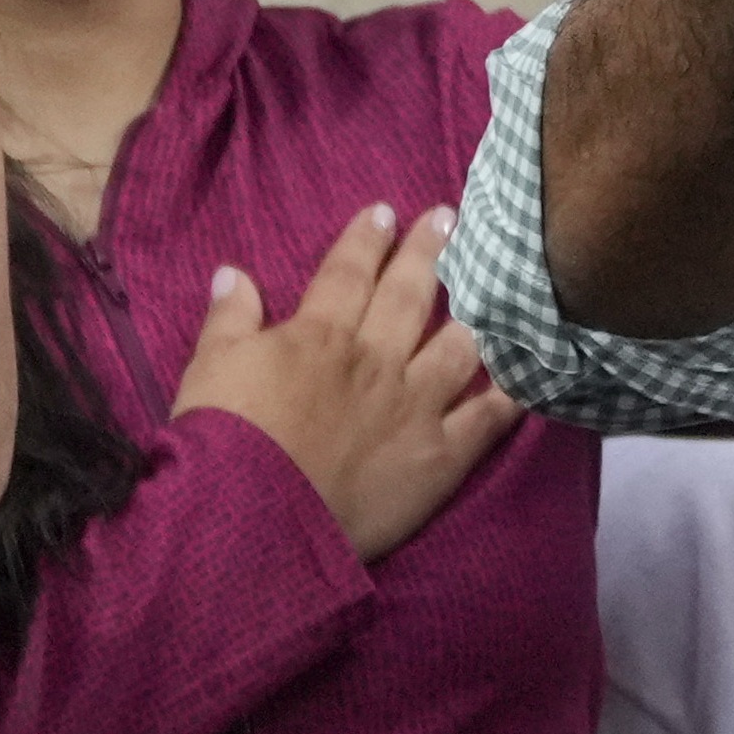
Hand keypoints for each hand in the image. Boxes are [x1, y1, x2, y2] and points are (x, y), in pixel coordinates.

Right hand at [170, 198, 519, 565]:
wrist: (255, 521)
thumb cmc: (224, 445)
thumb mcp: (209, 369)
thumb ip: (228, 319)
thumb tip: (233, 272)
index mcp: (319, 336)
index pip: (348, 273)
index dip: (366, 239)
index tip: (385, 211)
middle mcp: (375, 360)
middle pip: (409, 295)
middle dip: (428, 252)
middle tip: (447, 217)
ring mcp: (414, 405)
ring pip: (456, 346)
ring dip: (474, 314)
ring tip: (490, 289)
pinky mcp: (439, 456)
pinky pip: (485, 420)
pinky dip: (509, 397)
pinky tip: (524, 377)